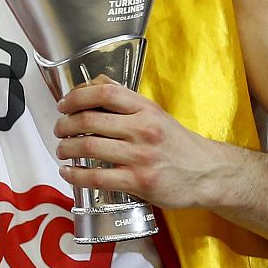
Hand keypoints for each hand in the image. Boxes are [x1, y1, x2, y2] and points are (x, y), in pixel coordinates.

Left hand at [53, 74, 226, 210]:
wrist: (208, 173)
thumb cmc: (177, 144)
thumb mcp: (155, 113)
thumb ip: (124, 100)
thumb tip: (92, 85)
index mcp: (146, 109)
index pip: (104, 93)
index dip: (76, 97)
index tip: (63, 104)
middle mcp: (143, 130)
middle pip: (89, 121)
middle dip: (64, 125)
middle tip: (59, 129)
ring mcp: (140, 157)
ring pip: (88, 148)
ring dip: (66, 148)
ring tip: (61, 149)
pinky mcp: (139, 182)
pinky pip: (96, 177)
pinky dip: (75, 175)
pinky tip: (68, 173)